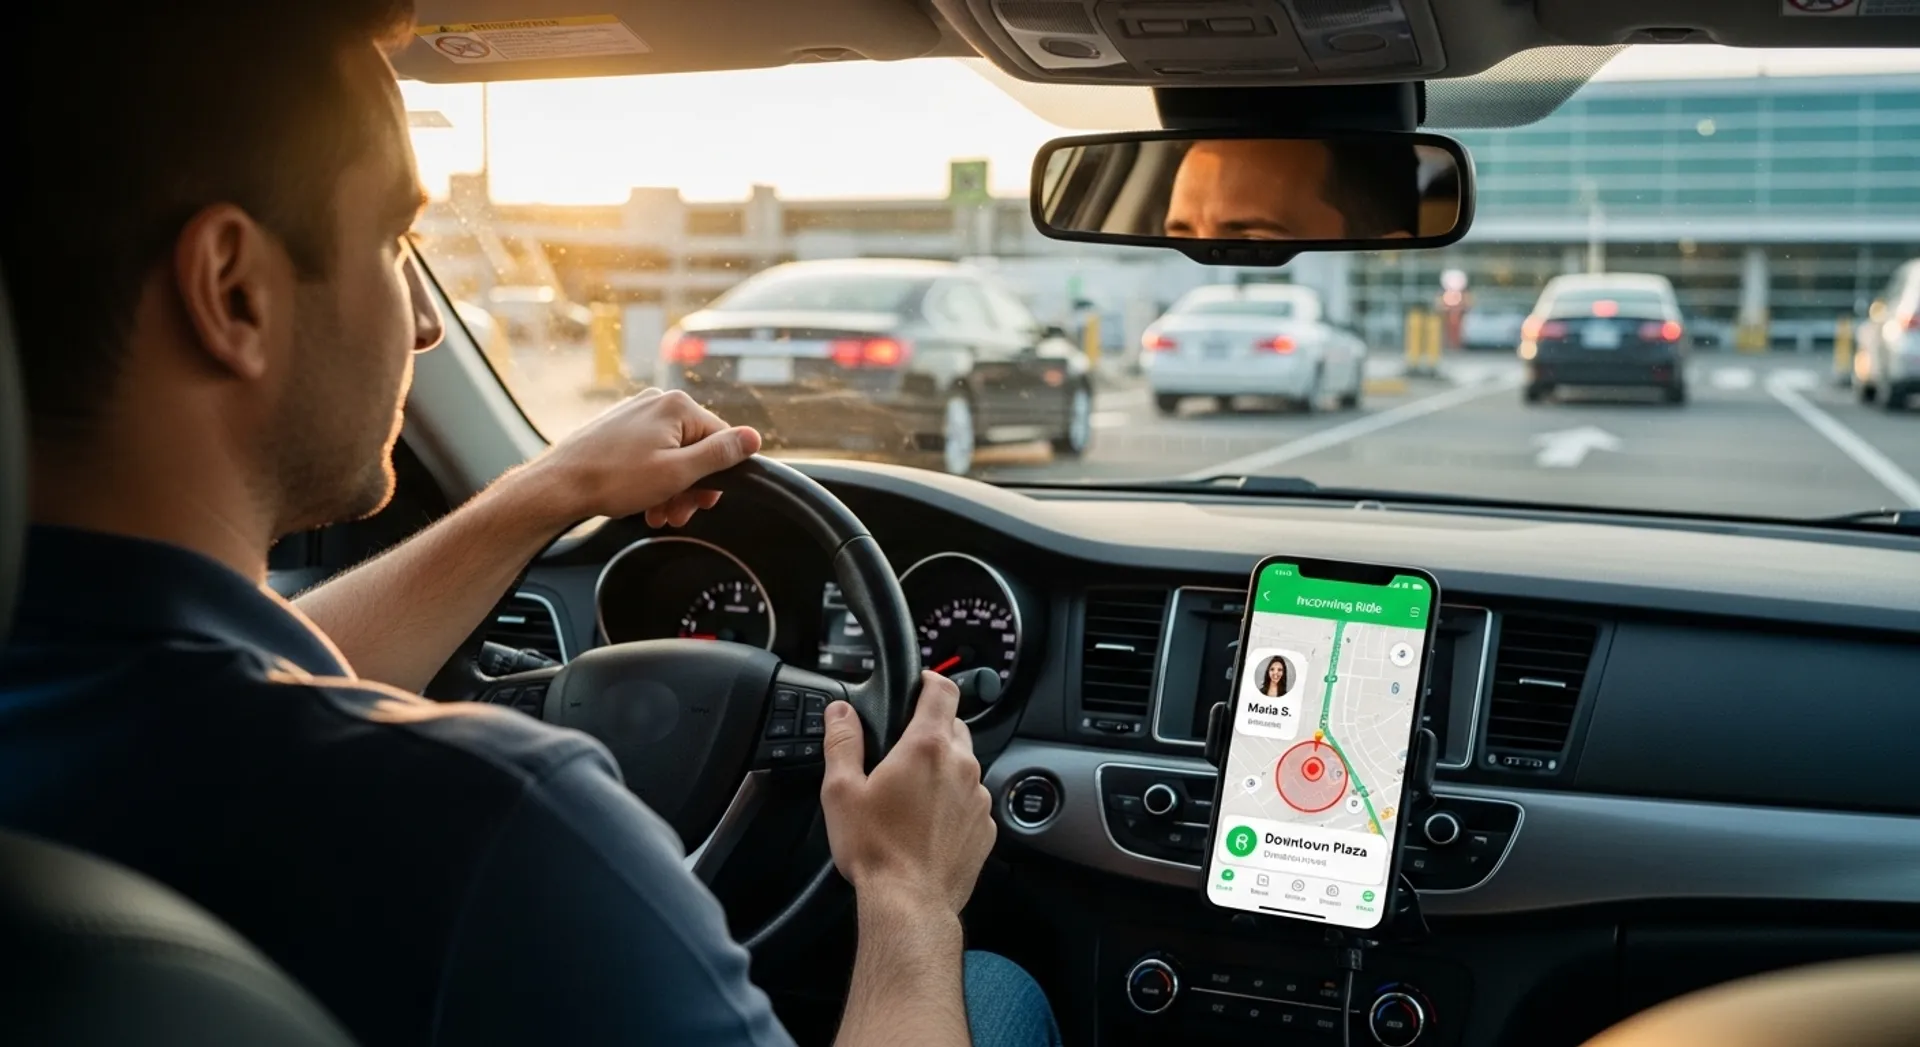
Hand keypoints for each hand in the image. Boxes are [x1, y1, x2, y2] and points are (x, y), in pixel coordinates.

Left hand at [529, 388, 761, 527]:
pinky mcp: (618, 429)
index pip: (721, 440)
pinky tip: (643, 502)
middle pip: (696, 448)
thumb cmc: (613, 479)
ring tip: (657, 513)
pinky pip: (649, 453)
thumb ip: (720, 454)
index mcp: (677, 407)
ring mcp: (635, 414)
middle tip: (677, 514)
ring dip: (671, 488)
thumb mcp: (678, 473)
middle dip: (691, 486)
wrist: (558, 486)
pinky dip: (652, 479)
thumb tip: (754, 438)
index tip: (703, 503)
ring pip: (672, 454)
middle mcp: (657, 403)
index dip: (716, 476)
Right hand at [820, 672, 995, 918]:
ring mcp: (978, 798)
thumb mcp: (842, 790)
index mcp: (927, 747)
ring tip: (912, 793)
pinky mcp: (986, 827)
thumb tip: (839, 712)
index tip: (920, 684)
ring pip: (965, 764)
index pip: (943, 691)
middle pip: (955, 726)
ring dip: (944, 768)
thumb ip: (842, 742)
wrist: (910, 904)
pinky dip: (954, 802)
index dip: (931, 681)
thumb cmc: (876, 850)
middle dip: (932, 729)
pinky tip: (928, 822)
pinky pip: (972, 800)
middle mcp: (961, 766)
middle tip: (902, 750)